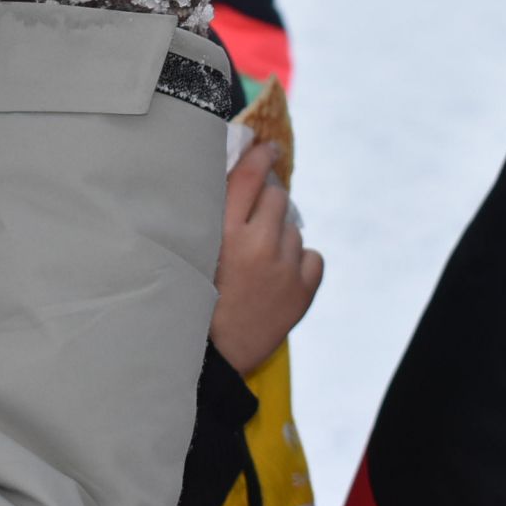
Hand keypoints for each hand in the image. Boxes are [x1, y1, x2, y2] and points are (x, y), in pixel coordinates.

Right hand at [210, 141, 322, 375]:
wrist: (211, 358)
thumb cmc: (191, 299)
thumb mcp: (192, 251)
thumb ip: (210, 214)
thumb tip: (237, 173)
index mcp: (221, 231)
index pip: (248, 176)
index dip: (260, 156)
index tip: (269, 147)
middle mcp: (256, 244)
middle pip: (277, 197)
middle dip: (267, 204)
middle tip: (252, 225)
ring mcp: (283, 268)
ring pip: (293, 229)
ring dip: (280, 236)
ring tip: (259, 262)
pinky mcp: (303, 291)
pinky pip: (313, 257)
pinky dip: (300, 262)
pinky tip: (279, 276)